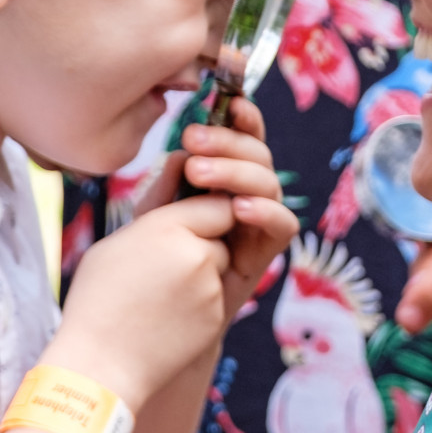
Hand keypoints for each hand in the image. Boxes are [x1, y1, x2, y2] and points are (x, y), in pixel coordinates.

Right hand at [49, 194, 234, 411]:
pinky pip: (215, 299)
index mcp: (167, 228)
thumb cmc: (96, 301)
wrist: (100, 364)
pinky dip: (199, 305)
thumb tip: (175, 209)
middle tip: (167, 266)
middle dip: (204, 244)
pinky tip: (167, 319)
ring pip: (219, 268)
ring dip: (202, 275)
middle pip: (220, 237)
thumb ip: (153, 221)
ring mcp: (209, 288)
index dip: (203, 213)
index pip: (214, 204)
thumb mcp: (112, 246)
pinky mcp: (216, 317)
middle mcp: (196, 254)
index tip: (187, 224)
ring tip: (161, 297)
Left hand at [135, 98, 296, 319]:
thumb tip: (180, 154)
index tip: (228, 103)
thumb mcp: (149, 222)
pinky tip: (237, 208)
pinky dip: (265, 211)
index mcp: (219, 182)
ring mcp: (255, 227)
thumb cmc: (147, 271)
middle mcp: (243, 199)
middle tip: (193, 140)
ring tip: (202, 174)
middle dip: (230, 141)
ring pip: (271, 184)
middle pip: (259, 156)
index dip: (243, 119)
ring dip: (238, 171)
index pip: (241, 141)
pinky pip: (284, 226)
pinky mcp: (263, 257)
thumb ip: (163, 190)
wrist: (151, 330)